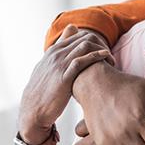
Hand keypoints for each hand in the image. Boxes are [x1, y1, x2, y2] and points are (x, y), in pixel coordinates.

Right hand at [18, 25, 111, 144]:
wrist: (33, 111)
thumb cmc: (44, 91)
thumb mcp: (48, 68)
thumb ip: (59, 53)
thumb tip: (70, 34)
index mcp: (52, 51)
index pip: (77, 34)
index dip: (94, 39)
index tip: (104, 48)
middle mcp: (55, 55)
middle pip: (83, 38)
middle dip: (100, 44)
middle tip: (111, 55)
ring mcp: (58, 65)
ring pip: (84, 46)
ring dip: (101, 49)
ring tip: (111, 59)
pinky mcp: (63, 77)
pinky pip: (81, 61)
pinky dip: (96, 56)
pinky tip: (106, 57)